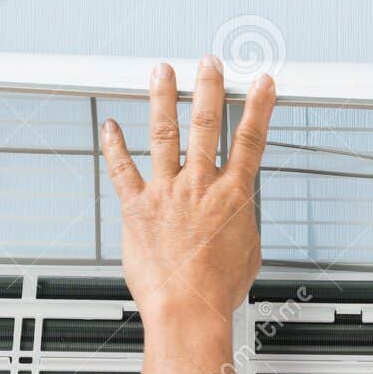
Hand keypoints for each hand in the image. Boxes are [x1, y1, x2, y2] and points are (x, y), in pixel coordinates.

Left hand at [100, 57, 275, 323]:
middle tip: (209, 65)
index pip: (250, 141)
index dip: (258, 108)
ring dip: (163, 99)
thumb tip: (238, 216)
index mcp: (232, 197)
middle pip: (206, 125)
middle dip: (209, 88)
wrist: (187, 308)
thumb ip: (242, 223)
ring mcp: (166, 193)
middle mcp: (199, 187)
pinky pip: (122, 170)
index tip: (261, 85)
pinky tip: (111, 127)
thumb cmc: (216, 291)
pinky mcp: (137, 208)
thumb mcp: (247, 253)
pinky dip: (114, 146)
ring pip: (165, 134)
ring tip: (163, 73)